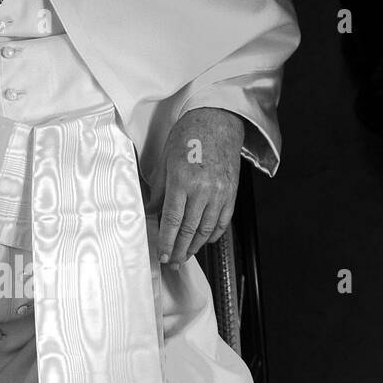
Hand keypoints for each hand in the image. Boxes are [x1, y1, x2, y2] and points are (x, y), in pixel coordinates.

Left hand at [146, 108, 244, 265]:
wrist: (218, 120)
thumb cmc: (189, 136)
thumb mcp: (166, 160)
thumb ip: (159, 190)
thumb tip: (152, 212)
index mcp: (182, 181)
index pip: (172, 220)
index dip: (166, 242)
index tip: (163, 255)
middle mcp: (203, 189)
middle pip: (189, 229)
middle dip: (179, 250)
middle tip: (173, 261)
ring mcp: (220, 192)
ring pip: (206, 229)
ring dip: (195, 245)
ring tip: (186, 255)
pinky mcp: (231, 192)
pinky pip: (222, 221)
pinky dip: (213, 234)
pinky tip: (204, 240)